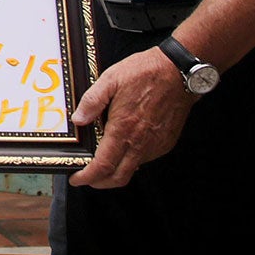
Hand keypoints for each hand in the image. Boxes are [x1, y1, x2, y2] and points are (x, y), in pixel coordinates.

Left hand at [71, 47, 193, 188]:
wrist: (178, 72)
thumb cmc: (144, 73)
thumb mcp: (110, 79)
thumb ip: (92, 101)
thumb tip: (77, 120)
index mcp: (123, 129)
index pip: (103, 166)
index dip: (87, 177)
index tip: (76, 179)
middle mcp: (141, 143)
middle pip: (118, 177)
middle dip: (99, 182)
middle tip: (86, 176)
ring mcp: (155, 145)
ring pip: (133, 169)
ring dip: (116, 171)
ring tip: (103, 160)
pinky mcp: (166, 142)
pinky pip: (146, 159)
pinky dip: (131, 160)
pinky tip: (124, 147)